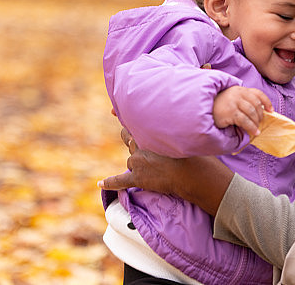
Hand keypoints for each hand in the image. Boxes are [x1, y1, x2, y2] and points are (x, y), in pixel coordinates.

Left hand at [97, 128, 233, 215]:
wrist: (192, 174)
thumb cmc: (193, 153)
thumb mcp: (185, 133)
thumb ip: (176, 129)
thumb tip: (180, 123)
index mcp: (149, 133)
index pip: (133, 123)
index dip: (125, 118)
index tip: (113, 110)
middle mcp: (139, 145)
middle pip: (130, 142)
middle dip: (132, 141)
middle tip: (143, 145)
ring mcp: (137, 162)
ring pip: (131, 161)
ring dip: (137, 162)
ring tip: (153, 168)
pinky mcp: (137, 178)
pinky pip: (119, 180)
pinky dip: (110, 182)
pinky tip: (100, 183)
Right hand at [213, 86, 272, 135]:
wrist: (202, 109)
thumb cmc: (218, 106)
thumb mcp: (232, 99)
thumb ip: (244, 101)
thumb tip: (261, 111)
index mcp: (239, 89)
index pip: (257, 93)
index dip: (267, 102)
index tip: (271, 111)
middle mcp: (237, 93)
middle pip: (256, 104)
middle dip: (260, 115)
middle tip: (259, 123)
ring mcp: (233, 102)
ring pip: (252, 113)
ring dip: (256, 123)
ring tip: (256, 129)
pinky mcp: (230, 112)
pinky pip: (245, 121)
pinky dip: (251, 127)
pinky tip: (253, 132)